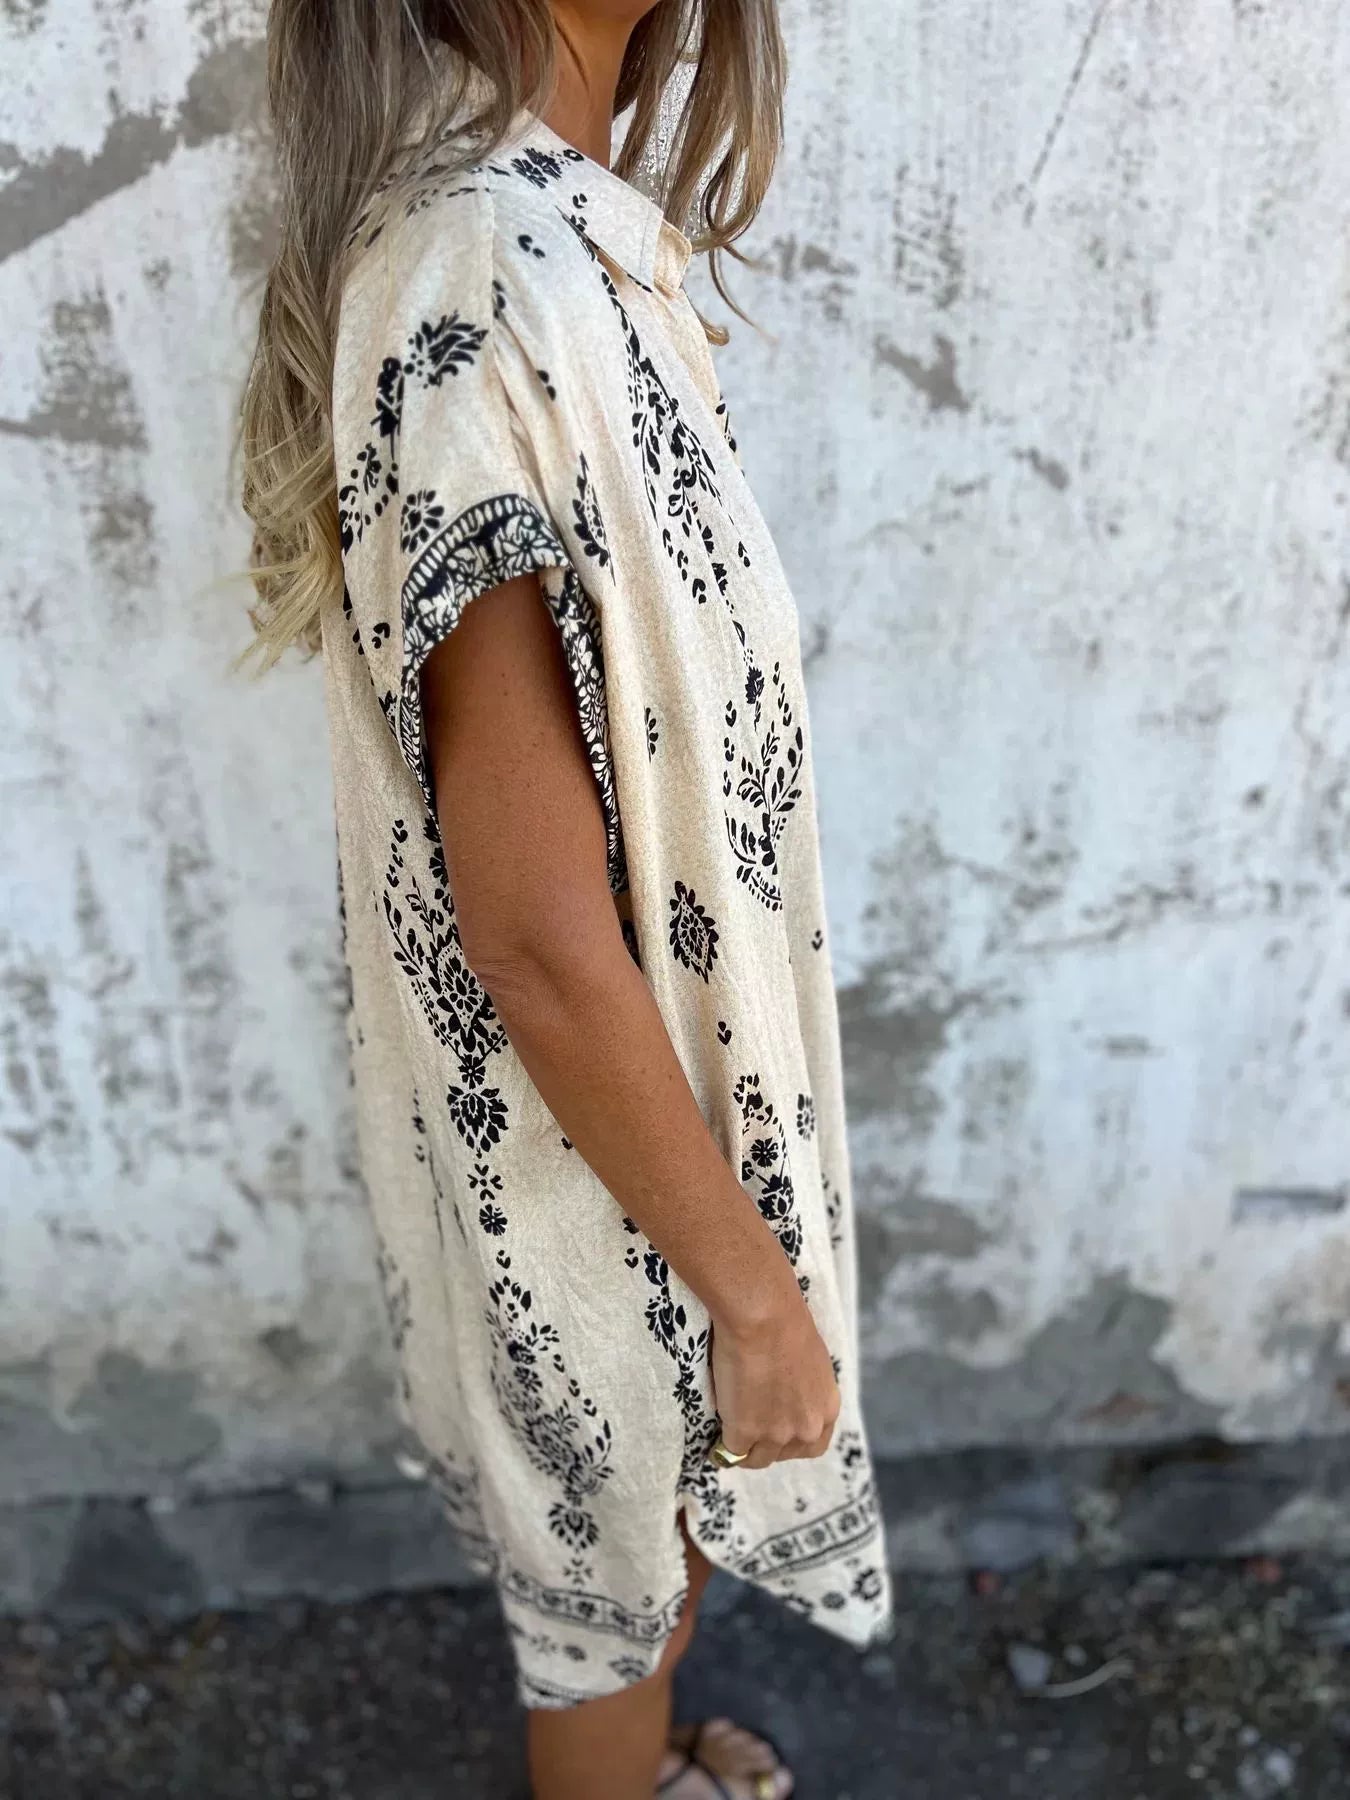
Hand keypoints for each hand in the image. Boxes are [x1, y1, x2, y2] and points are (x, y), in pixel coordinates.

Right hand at [709, 1283, 839, 1469]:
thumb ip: (804, 1388)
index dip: (792, 1442)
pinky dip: (721, 1446)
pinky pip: (731, 1451)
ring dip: (744, 1449)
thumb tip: (787, 1395)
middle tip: (749, 1431)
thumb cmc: (785, 1323)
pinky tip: (714, 1441)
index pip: (813, 1445)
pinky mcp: (745, 1432)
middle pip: (783, 1454)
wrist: (763, 1316)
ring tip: (729, 1438)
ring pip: (756, 1459)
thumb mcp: (811, 1362)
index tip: (777, 1434)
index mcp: (826, 1409)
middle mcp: (806, 1428)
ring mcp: (775, 1434)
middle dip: (766, 1445)